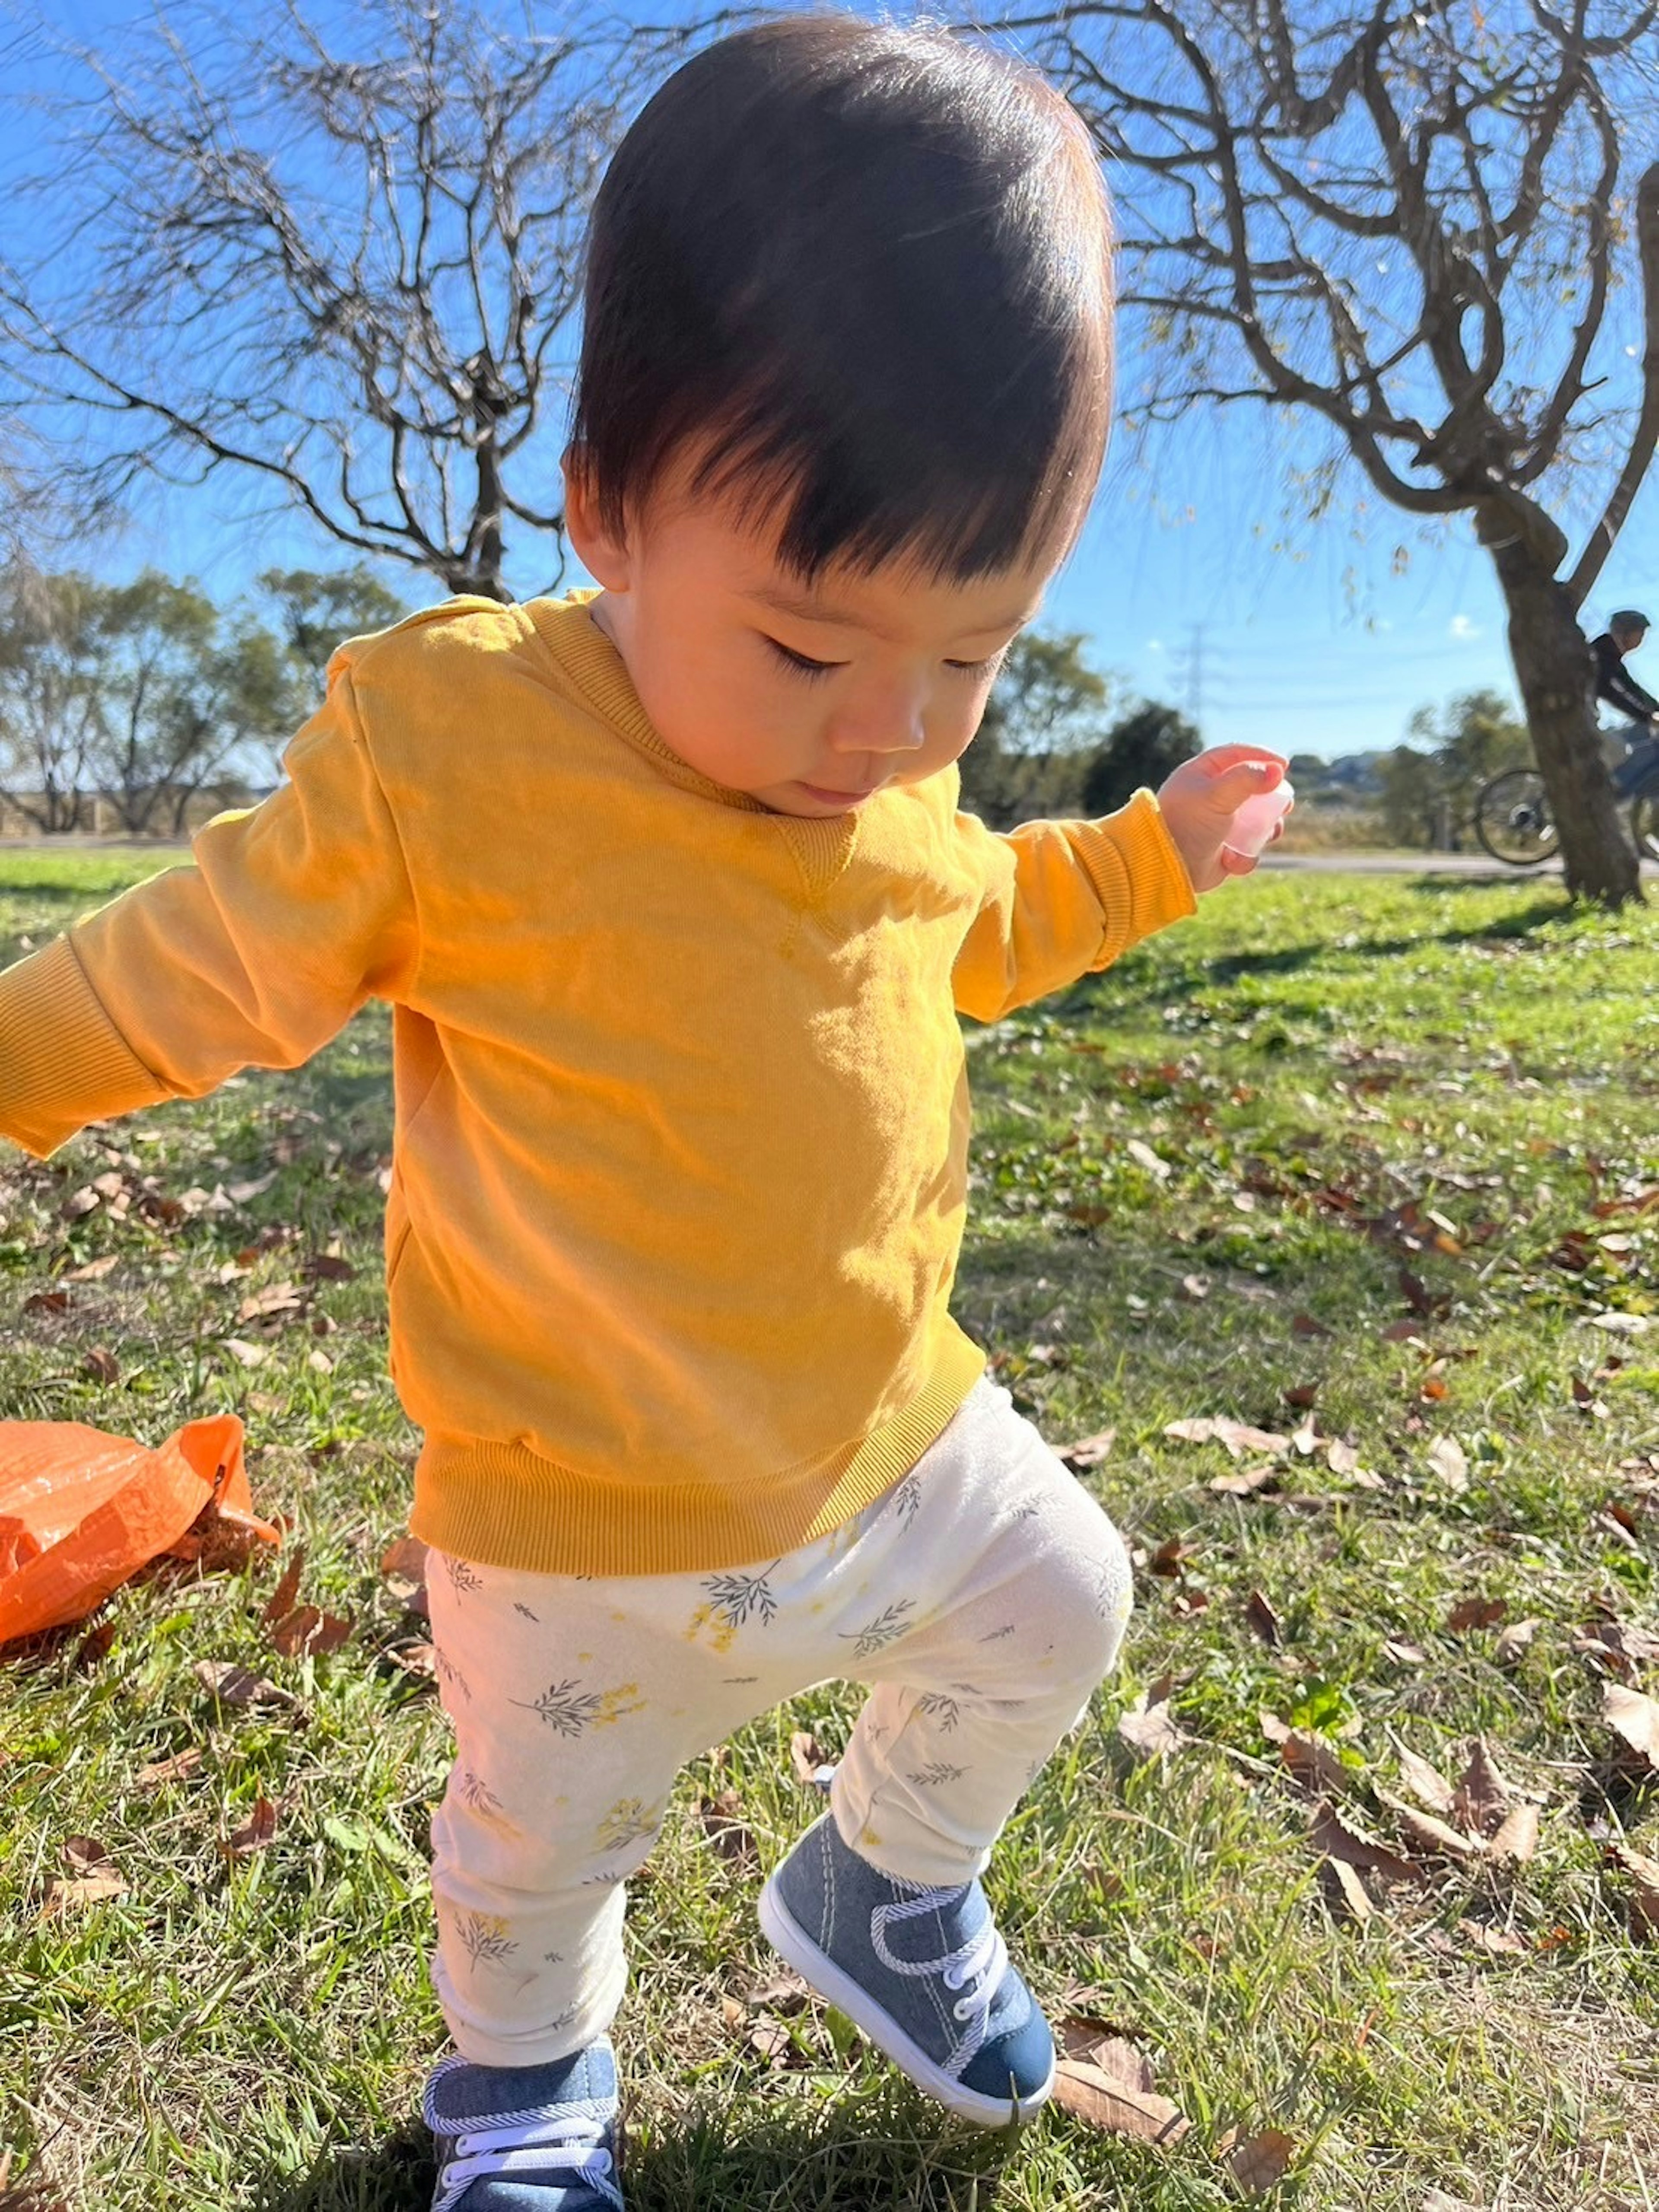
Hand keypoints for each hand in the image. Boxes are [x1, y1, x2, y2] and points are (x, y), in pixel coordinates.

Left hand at [1157, 747, 1290, 893]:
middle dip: (1271, 797)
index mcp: (1201, 775)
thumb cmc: (1187, 825)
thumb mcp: (1217, 795)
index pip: (1236, 755)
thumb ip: (1247, 779)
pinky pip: (1245, 849)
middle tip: (1286, 803)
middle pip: (1251, 788)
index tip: (1284, 765)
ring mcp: (1216, 824)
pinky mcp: (1221, 850)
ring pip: (1254, 821)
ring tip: (1272, 832)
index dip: (1262, 757)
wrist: (1167, 868)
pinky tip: (1232, 861)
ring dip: (1266, 828)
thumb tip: (1278, 771)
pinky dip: (1245, 856)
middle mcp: (1208, 797)